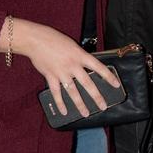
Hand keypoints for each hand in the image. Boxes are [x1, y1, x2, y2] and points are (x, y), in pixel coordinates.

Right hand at [3, 19, 119, 117]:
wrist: (36, 40)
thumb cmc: (54, 39)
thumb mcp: (72, 45)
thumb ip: (79, 57)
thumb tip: (86, 69)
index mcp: (80, 55)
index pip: (98, 67)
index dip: (109, 76)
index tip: (116, 85)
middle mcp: (72, 65)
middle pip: (87, 83)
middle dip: (96, 96)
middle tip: (103, 106)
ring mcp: (61, 72)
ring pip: (73, 91)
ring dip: (80, 104)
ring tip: (86, 113)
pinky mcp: (50, 76)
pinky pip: (57, 93)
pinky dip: (60, 103)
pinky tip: (65, 111)